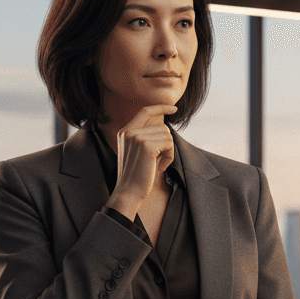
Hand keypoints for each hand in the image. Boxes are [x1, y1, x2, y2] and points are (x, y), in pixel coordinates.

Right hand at [105, 105, 176, 219]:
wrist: (128, 191)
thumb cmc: (135, 175)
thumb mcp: (136, 152)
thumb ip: (144, 137)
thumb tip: (164, 128)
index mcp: (124, 131)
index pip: (145, 111)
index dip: (161, 107)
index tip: (174, 108)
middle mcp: (129, 131)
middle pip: (162, 127)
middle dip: (167, 144)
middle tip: (161, 160)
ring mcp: (137, 137)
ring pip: (167, 135)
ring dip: (169, 151)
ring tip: (159, 164)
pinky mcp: (147, 146)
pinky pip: (169, 144)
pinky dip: (169, 157)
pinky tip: (160, 167)